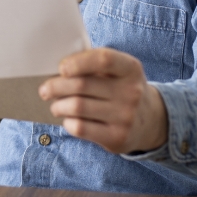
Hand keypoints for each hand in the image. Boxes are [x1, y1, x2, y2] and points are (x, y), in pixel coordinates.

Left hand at [38, 48, 167, 153]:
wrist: (151, 121)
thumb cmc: (121, 88)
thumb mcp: (118, 71)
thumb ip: (93, 64)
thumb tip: (54, 70)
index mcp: (130, 68)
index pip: (103, 59)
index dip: (78, 62)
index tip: (61, 68)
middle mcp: (131, 92)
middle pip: (82, 85)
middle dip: (56, 87)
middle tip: (45, 90)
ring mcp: (126, 116)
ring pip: (77, 107)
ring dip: (58, 106)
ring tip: (55, 106)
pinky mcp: (117, 137)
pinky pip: (81, 128)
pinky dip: (67, 123)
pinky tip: (68, 119)